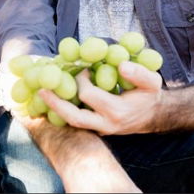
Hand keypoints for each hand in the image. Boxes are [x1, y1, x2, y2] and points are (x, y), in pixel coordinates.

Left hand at [38, 61, 162, 134]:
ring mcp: (99, 130)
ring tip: (40, 94)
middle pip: (74, 117)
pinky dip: (62, 111)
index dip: (82, 79)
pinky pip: (75, 122)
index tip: (82, 67)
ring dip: (55, 108)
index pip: (89, 95)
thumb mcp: (152, 82)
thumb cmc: (149, 96)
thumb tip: (121, 64)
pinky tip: (51, 98)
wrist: (152, 115)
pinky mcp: (95, 129)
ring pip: (72, 122)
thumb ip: (139, 73)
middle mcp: (105, 124)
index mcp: (117, 112)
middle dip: (56, 103)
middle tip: (41, 89)